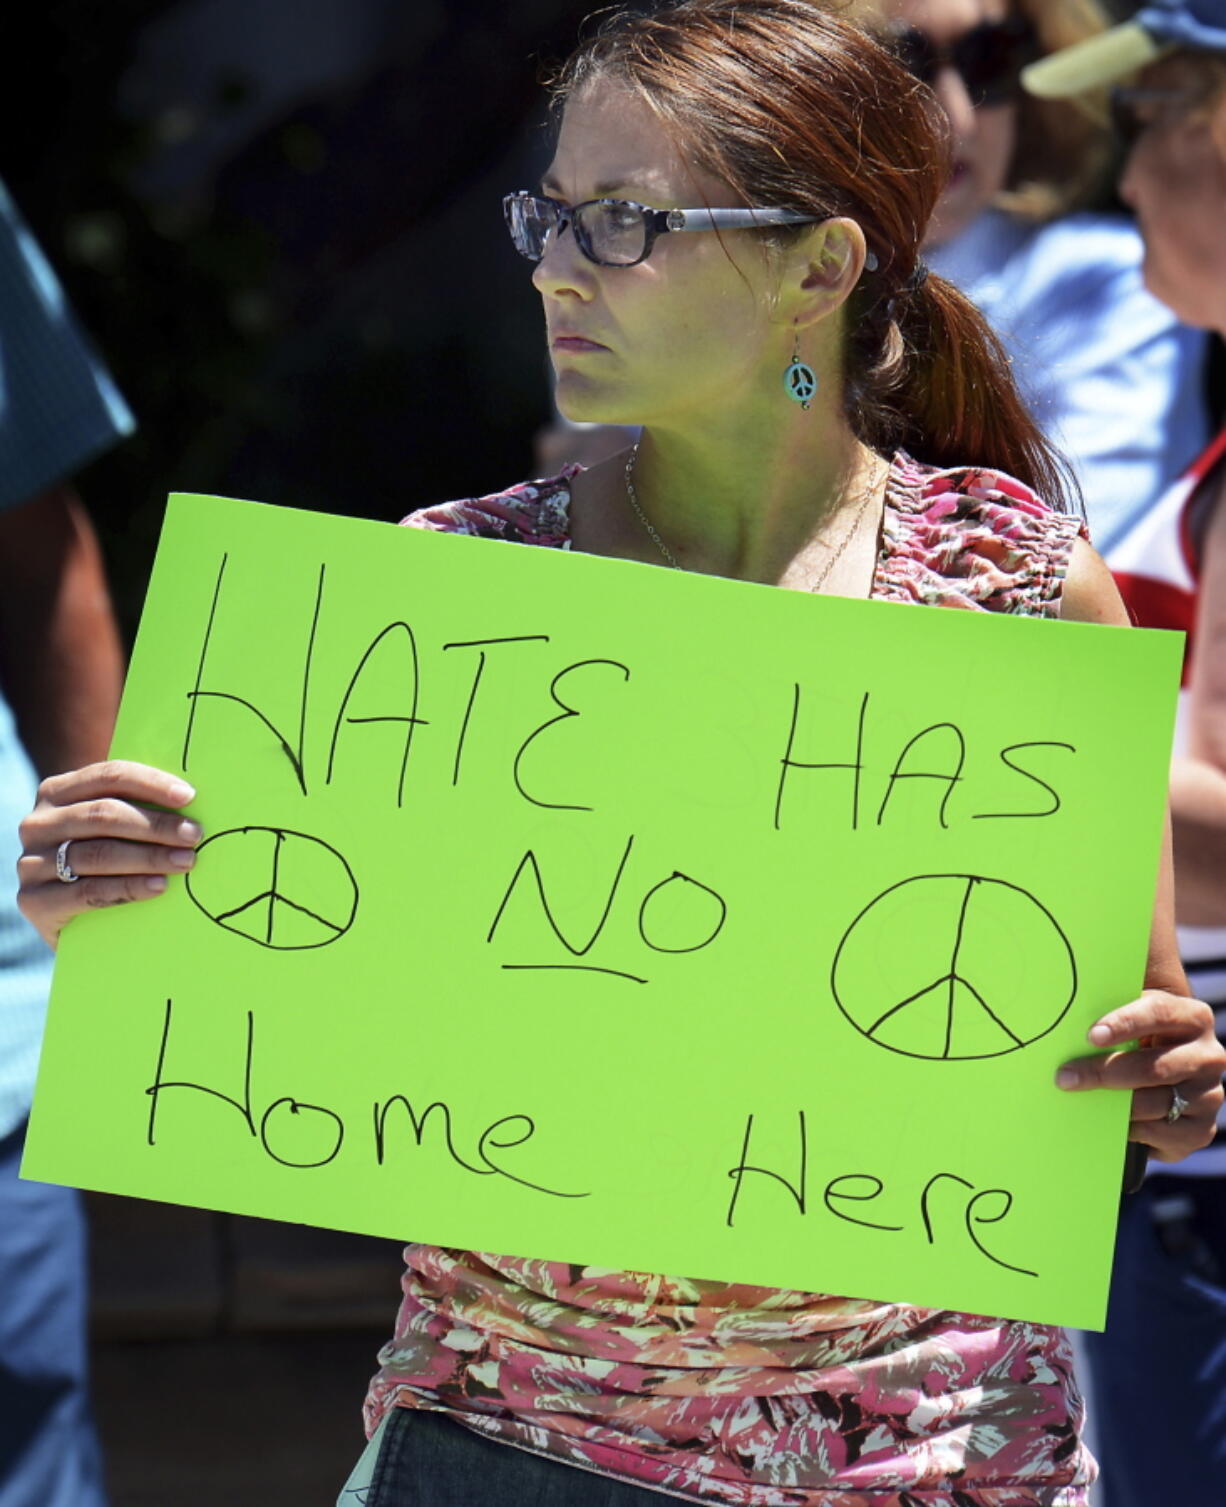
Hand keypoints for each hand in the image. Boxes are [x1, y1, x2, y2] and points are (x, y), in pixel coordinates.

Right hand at [18, 761, 200, 948]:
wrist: (74, 922)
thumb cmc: (104, 865)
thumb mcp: (112, 831)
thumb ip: (134, 808)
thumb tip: (189, 795)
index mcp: (57, 792)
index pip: (108, 777)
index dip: (150, 783)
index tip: (189, 796)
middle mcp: (38, 824)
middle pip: (104, 815)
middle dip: (156, 825)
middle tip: (194, 835)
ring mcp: (32, 863)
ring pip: (98, 854)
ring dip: (149, 857)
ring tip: (186, 861)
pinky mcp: (34, 900)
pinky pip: (88, 892)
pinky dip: (128, 887)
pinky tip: (159, 886)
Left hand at [1056, 989, 1225, 1161]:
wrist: (1165, 1077)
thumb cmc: (1136, 1039)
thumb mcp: (1129, 1017)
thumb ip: (1108, 1005)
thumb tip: (1060, 1002)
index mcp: (1192, 1018)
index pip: (1159, 1013)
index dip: (1125, 1023)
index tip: (1091, 1036)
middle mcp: (1209, 1056)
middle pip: (1154, 1068)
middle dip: (1104, 1073)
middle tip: (1065, 1077)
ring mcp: (1208, 1095)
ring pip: (1155, 1103)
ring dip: (1112, 1105)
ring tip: (1079, 1100)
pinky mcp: (1201, 1130)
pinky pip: (1161, 1134)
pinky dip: (1132, 1130)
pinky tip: (1112, 1122)